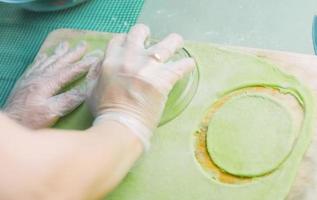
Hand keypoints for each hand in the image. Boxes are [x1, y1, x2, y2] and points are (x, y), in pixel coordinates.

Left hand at [4, 41, 102, 128]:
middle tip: (83, 44)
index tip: (95, 57)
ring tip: (65, 44)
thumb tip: (86, 89)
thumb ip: (69, 100)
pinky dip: (41, 59)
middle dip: (72, 54)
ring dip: (58, 53)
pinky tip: (45, 55)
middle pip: (59, 63)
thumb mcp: (52, 112)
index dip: (83, 64)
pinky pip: (34, 66)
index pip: (69, 71)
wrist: (9, 124)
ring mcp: (30, 79)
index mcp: (47, 84)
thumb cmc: (31, 121)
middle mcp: (39, 78)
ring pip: (47, 62)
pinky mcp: (23, 83)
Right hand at [89, 24, 195, 148]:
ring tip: (177, 43)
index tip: (132, 45)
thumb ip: (96, 72)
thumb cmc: (105, 112)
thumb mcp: (91, 89)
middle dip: (146, 34)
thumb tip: (102, 63)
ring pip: (168, 43)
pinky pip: (183, 65)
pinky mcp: (165, 78)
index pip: (120, 39)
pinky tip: (190, 64)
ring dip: (174, 42)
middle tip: (151, 42)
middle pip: (141, 32)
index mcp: (112, 59)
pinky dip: (188, 64)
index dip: (126, 40)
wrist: (121, 125)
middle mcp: (131, 57)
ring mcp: (149, 66)